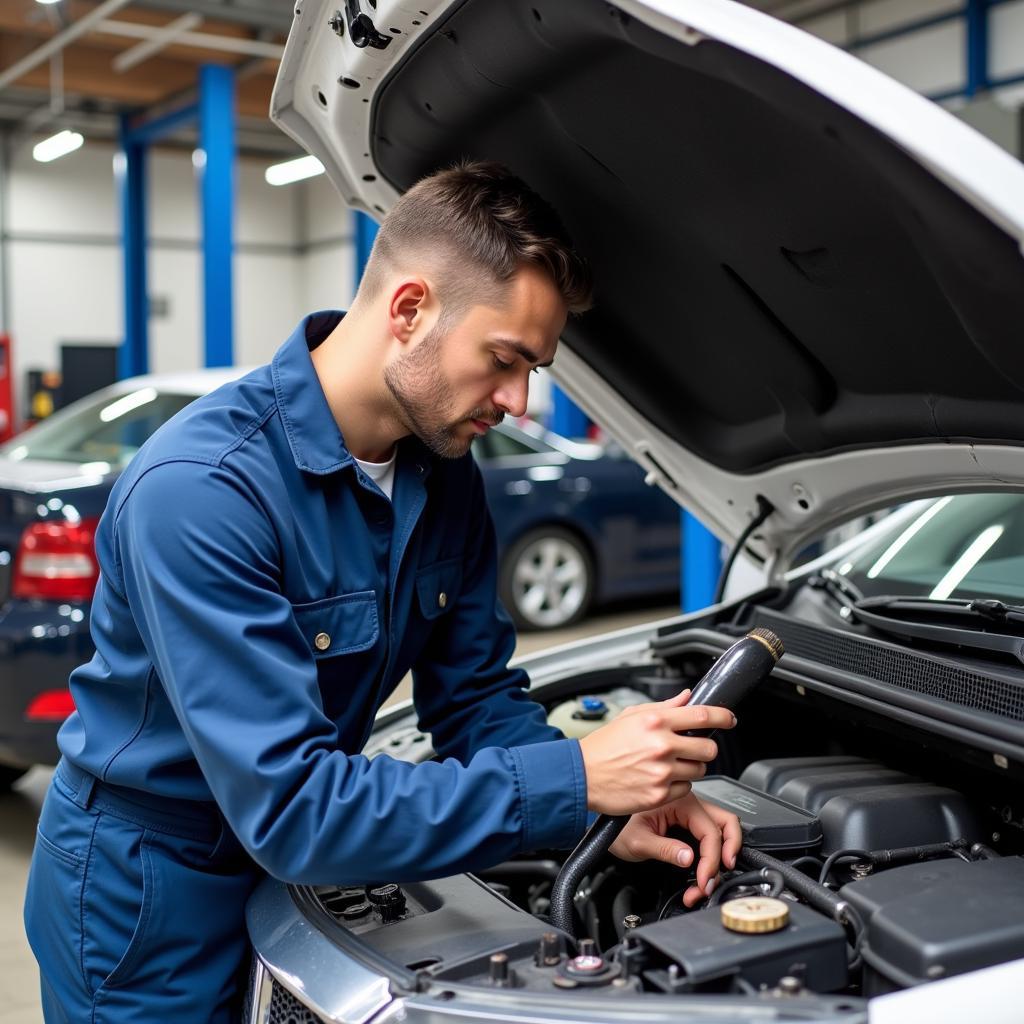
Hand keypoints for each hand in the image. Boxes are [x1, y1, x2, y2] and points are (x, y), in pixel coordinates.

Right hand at [578, 688, 735, 815]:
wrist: (582, 775)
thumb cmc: (603, 745)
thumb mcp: (631, 716)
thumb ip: (664, 707)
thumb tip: (687, 698)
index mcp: (655, 721)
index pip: (703, 715)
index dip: (723, 716)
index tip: (729, 719)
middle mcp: (662, 745)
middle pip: (708, 748)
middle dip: (704, 749)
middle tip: (690, 749)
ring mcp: (662, 772)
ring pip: (699, 770)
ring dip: (691, 767)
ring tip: (669, 765)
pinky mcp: (660, 794)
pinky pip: (686, 788)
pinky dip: (678, 785)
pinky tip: (660, 779)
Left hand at [608, 793, 741, 907]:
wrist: (602, 825)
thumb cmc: (615, 826)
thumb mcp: (637, 841)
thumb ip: (664, 849)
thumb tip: (689, 859)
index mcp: (679, 801)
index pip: (710, 831)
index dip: (711, 860)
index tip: (703, 881)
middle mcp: (689, 803)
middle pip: (726, 824)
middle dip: (727, 854)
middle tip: (715, 878)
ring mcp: (689, 813)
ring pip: (721, 831)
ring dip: (719, 859)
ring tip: (703, 884)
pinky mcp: (687, 824)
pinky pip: (707, 839)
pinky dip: (708, 859)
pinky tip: (696, 879)